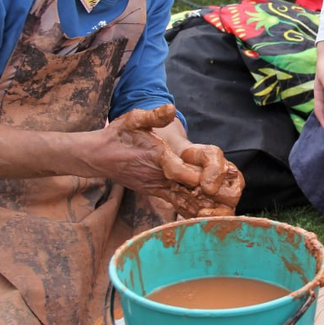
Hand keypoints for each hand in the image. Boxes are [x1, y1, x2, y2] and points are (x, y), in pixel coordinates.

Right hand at [102, 104, 242, 216]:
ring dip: (201, 205)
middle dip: (204, 193)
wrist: (98, 157)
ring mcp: (155, 186)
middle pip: (183, 187)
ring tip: (222, 213)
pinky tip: (207, 217)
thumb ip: (153, 116)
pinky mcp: (155, 192)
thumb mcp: (133, 119)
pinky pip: (176, 203)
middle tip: (226, 200)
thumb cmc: (118, 136)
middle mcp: (156, 175)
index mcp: (154, 156)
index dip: (186, 174)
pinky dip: (191, 210)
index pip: (172, 167)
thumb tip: (170, 108)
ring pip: (181, 198)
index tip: (201, 181)